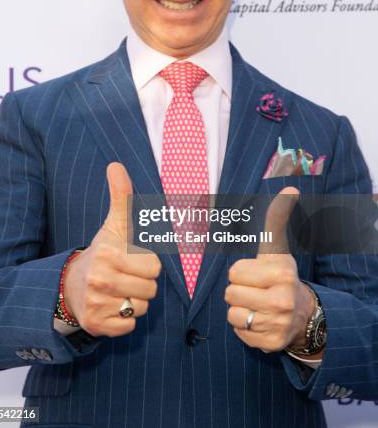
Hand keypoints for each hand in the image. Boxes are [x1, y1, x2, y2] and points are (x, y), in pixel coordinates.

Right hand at [62, 162, 161, 336]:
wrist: (71, 285)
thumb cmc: (103, 252)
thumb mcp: (114, 225)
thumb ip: (121, 196)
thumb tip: (116, 164)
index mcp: (108, 253)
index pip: (154, 266)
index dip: (147, 264)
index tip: (131, 260)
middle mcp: (99, 278)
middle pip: (150, 289)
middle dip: (143, 283)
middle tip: (125, 276)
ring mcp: (96, 303)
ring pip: (141, 307)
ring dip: (135, 301)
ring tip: (118, 291)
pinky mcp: (96, 325)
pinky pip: (130, 325)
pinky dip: (125, 319)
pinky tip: (112, 307)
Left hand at [225, 188, 315, 352]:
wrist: (302, 313)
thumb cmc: (279, 275)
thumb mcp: (276, 247)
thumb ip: (277, 218)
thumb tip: (290, 188)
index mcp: (281, 272)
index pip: (234, 272)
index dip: (240, 272)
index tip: (256, 274)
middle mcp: (282, 299)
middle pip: (230, 293)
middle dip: (238, 291)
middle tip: (255, 291)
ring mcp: (278, 324)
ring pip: (233, 315)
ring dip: (240, 310)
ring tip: (256, 306)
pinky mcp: (270, 344)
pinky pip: (239, 333)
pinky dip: (245, 328)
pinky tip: (259, 321)